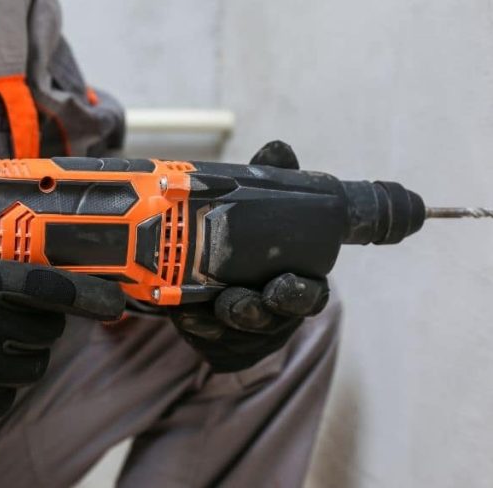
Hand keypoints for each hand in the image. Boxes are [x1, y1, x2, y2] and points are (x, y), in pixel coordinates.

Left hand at [170, 142, 329, 371]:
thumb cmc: (255, 249)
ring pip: (239, 333)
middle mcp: (277, 313)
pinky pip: (210, 342)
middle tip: (236, 298)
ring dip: (221, 319)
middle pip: (273, 321)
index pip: (311, 295)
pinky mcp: (221, 344)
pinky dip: (195, 326)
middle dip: (255, 311)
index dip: (300, 293)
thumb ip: (273, 183)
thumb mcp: (265, 211)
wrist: (225, 282)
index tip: (282, 282)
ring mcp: (249, 333)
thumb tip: (278, 149)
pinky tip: (182, 312)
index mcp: (298, 283)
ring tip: (205, 303)